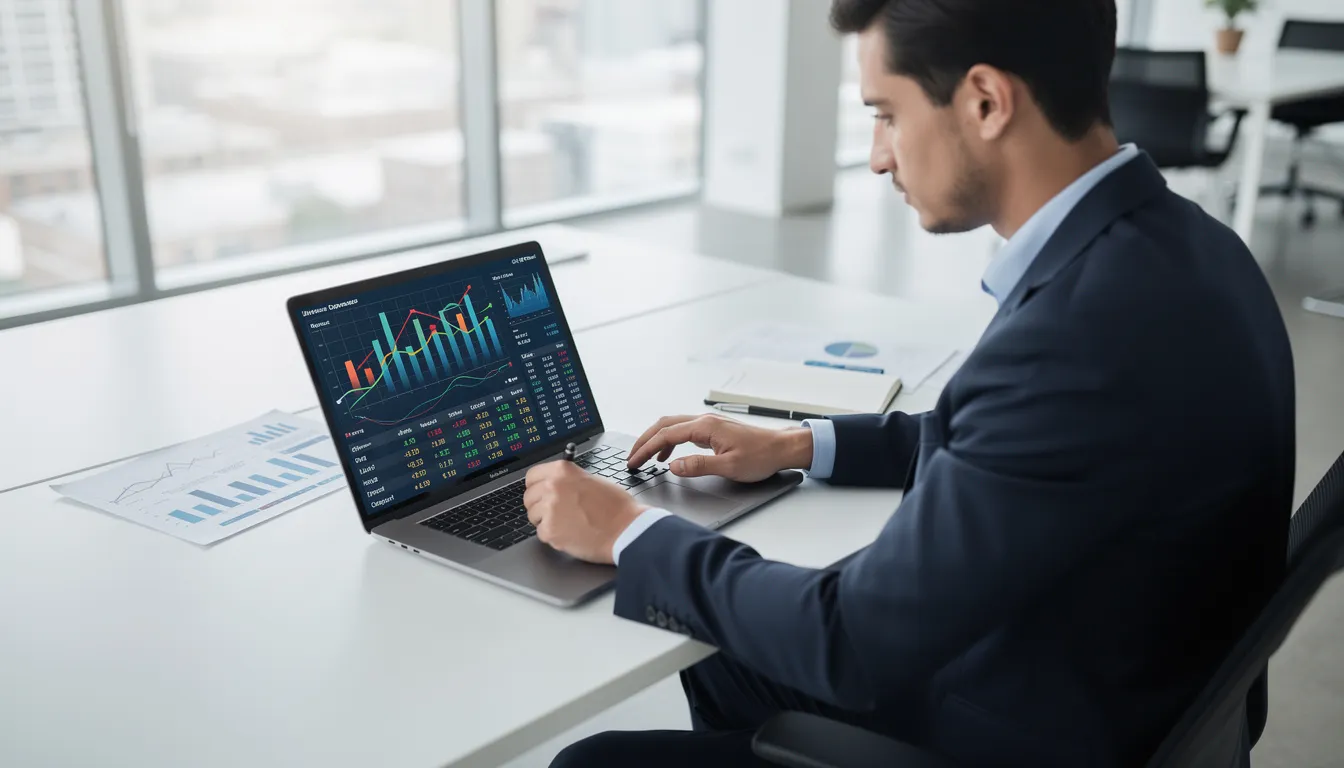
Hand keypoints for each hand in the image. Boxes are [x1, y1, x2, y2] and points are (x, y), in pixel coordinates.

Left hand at [523, 460, 648, 564]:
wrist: (626, 529)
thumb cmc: (616, 507)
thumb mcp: (591, 480)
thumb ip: (568, 480)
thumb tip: (553, 485)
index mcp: (561, 471)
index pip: (531, 476)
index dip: (536, 486)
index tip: (539, 493)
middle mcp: (552, 486)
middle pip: (529, 497)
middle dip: (539, 506)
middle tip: (555, 513)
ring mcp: (550, 509)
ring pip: (533, 516)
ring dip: (546, 521)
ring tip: (567, 523)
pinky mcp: (550, 531)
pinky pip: (542, 533)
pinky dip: (553, 536)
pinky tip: (570, 533)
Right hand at [625, 414, 813, 482]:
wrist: (782, 447)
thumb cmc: (761, 456)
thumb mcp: (729, 467)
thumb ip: (698, 466)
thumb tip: (673, 466)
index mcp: (705, 427)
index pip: (666, 435)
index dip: (646, 449)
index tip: (633, 461)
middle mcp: (704, 420)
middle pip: (664, 425)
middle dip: (644, 441)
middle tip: (631, 458)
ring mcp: (708, 423)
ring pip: (672, 426)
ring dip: (655, 440)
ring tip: (643, 458)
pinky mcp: (712, 429)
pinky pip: (683, 431)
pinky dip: (669, 441)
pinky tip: (667, 455)